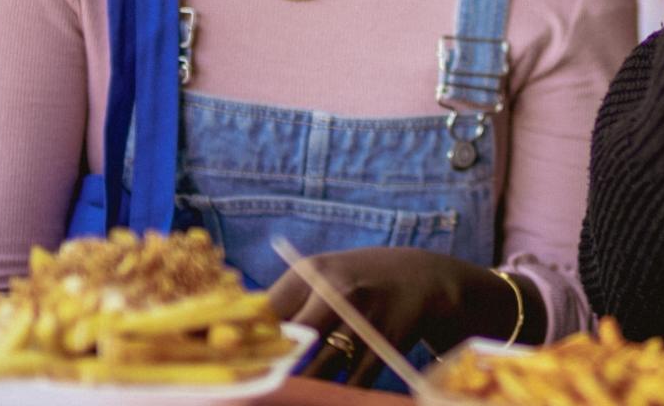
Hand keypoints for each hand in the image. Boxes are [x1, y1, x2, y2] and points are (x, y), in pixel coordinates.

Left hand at [267, 247, 522, 385]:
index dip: (249, 343)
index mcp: (312, 272)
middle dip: (275, 373)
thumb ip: (287, 303)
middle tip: (258, 391)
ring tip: (289, 398)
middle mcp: (337, 290)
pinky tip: (326, 400)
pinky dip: (338, 397)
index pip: (267, 312)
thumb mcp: (324, 276)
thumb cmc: (360, 282)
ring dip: (304, 390)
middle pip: (293, 344)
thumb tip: (243, 342)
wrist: (426, 278)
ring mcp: (364, 317)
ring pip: (321, 370)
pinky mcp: (386, 343)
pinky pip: (353, 383)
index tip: (237, 368)